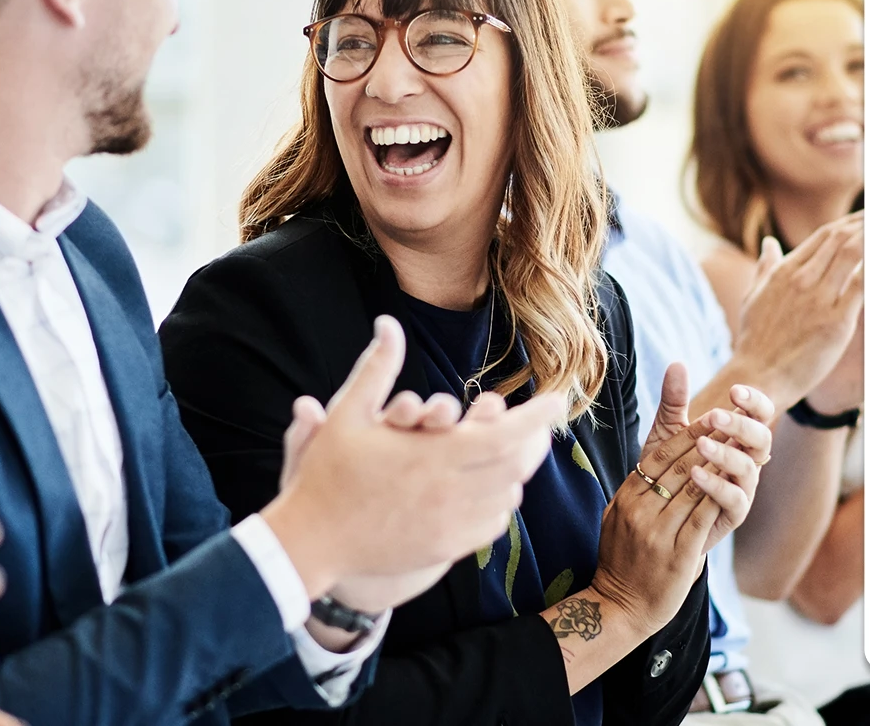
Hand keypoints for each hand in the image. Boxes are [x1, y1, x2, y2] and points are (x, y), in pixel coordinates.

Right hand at [261, 316, 561, 597]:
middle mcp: (452, 492)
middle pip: (517, 466)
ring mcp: (452, 524)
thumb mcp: (347, 414)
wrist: (311, 543)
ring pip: (508, 495)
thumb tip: (388, 322)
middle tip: (540, 425)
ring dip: (517, 471)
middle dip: (535, 442)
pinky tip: (492, 488)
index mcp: (435, 456)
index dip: (538, 417)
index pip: (506, 435)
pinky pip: (493, 524)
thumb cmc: (327, 475)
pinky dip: (500, 503)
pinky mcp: (447, 548)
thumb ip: (377, 367)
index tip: (558, 400)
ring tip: (516, 453)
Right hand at [590, 366, 768, 634]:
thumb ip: (637, 488)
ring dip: (718, 465)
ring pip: (693, 489)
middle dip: (708, 443)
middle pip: (678, 467)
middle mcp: (639, 511)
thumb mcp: (618, 516)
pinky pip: (702, 518)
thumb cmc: (622, 559)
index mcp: (626, 498)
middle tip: (732, 423)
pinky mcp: (677, 555)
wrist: (619, 606)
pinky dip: (719, 497)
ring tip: (739, 447)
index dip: (687, 435)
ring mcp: (657, 533)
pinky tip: (735, 483)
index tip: (709, 418)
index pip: (659, 456)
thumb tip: (656, 461)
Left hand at [637, 367, 773, 552]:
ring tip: (700, 444)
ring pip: (749, 469)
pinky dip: (717, 485)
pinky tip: (695, 474)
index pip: (760, 415)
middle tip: (716, 415)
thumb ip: (674, 401)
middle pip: (762, 439)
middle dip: (742, 426)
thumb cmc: (667, 471)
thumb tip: (677, 363)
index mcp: (737, 438)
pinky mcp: (732, 514)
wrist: (656, 516)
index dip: (755, 402)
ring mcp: (742, 488)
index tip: (736, 391)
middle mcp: (746, 461)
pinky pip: (735, 499)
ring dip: (726, 454)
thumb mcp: (667, 433)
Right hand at [731, 213, 863, 409]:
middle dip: (866, 223)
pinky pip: (861, 285)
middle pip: (841, 237)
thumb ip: (764, 267)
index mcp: (784, 271)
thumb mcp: (753, 297)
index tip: (865, 218)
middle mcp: (801, 279)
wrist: (757, 377)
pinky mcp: (836, 320)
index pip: (824, 235)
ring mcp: (818, 298)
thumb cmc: (755, 342)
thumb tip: (768, 244)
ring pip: (852, 252)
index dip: (849, 222)